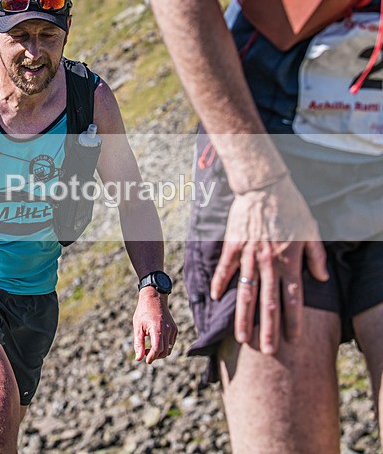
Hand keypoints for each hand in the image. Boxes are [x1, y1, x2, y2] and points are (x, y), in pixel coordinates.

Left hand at [133, 287, 176, 363]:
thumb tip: (138, 358)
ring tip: (148, 348)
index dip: (152, 356)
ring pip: (169, 349)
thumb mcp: (138, 327)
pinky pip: (171, 343)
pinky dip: (164, 346)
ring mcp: (172, 329)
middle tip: (145, 352)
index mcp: (157, 328)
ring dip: (160, 352)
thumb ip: (138, 343)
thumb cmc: (143, 312)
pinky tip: (155, 342)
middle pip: (164, 351)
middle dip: (155, 356)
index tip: (146, 360)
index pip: (157, 348)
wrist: (154, 298)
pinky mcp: (174, 329)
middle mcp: (167, 330)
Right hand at [211, 177, 328, 353]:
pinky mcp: (233, 246)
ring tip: (242, 337)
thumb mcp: (312, 231)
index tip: (293, 340)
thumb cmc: (291, 208)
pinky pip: (226, 269)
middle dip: (268, 329)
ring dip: (244, 316)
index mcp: (289, 261)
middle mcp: (269, 263)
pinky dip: (220, 284)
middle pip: (268, 302)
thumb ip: (316, 257)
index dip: (293, 321)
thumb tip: (322, 279)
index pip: (292, 299)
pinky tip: (215, 299)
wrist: (264, 188)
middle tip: (267, 351)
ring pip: (245, 292)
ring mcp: (249, 255)